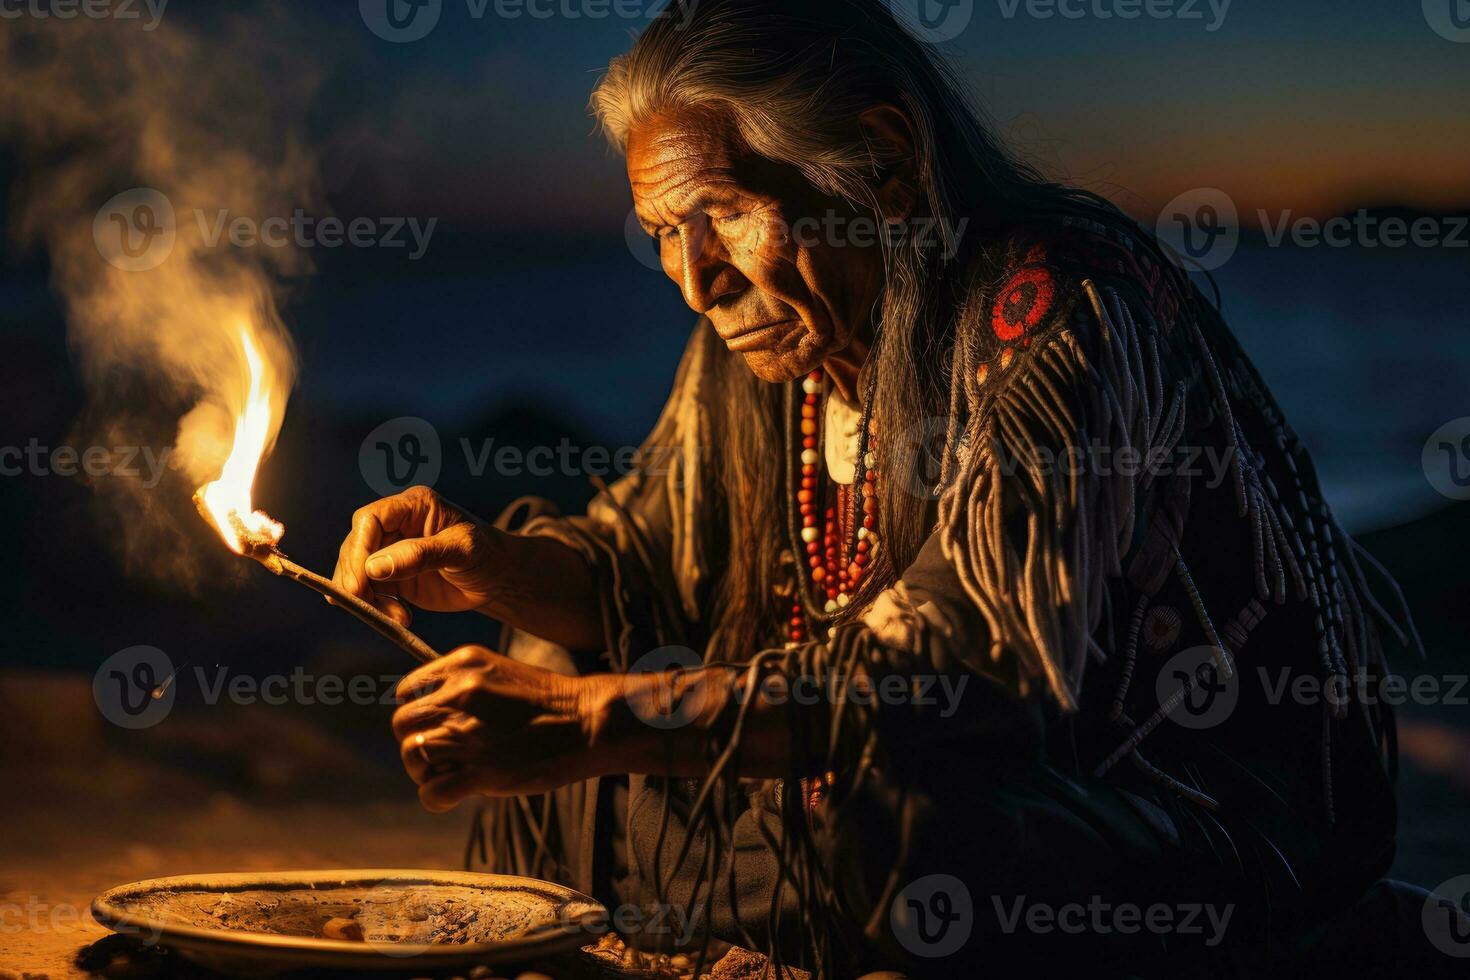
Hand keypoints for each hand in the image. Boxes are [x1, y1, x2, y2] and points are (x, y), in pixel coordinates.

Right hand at [332, 485, 500, 624]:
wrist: (499, 578)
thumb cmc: (487, 553)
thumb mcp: (461, 550)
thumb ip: (421, 555)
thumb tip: (373, 566)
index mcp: (414, 506)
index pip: (370, 519)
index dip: (358, 548)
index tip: (360, 580)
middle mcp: (397, 525)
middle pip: (356, 546)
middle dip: (356, 577)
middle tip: (365, 603)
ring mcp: (392, 551)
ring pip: (357, 571)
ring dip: (366, 597)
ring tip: (394, 617)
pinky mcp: (393, 577)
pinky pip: (370, 591)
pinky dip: (376, 607)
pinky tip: (400, 618)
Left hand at [391, 645, 624, 809]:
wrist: (589, 721)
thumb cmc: (550, 701)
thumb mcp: (499, 672)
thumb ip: (461, 685)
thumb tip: (430, 712)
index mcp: (462, 665)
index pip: (406, 691)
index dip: (416, 713)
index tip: (433, 726)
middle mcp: (459, 694)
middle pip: (402, 724)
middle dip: (415, 742)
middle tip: (440, 755)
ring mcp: (469, 733)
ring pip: (412, 756)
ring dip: (425, 771)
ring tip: (449, 775)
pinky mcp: (481, 771)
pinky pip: (431, 792)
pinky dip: (437, 799)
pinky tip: (455, 795)